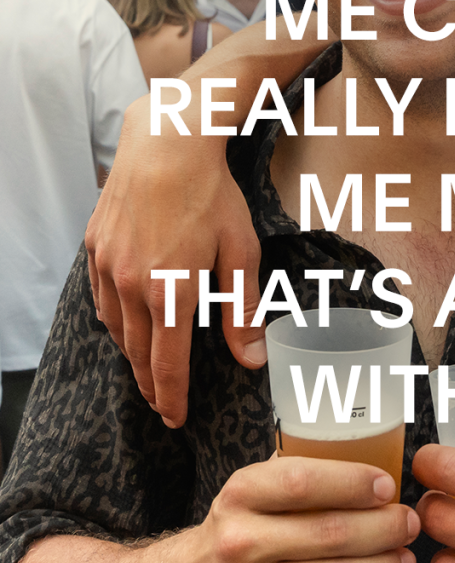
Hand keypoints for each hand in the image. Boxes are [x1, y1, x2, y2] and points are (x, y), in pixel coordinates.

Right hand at [86, 95, 263, 428]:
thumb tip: (251, 360)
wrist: (168, 143)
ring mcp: (108, 266)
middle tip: (162, 403)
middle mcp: (131, 286)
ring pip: (115, 328)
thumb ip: (241, 309)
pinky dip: (115, 319)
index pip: (166, 365)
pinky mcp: (96, 245)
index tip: (176, 419)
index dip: (172, 397)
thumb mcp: (240, 251)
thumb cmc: (212, 195)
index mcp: (170, 293)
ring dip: (131, 354)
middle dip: (150, 384)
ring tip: (146, 368)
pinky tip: (126, 322)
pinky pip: (101, 296)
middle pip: (137, 353)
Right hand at [149, 456, 417, 562]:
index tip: (387, 486)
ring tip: (403, 558)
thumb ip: (294, 470)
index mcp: (240, 495)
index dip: (353, 483)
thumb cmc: (233, 531)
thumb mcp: (249, 491)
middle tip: (409, 523)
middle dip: (384, 529)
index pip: (303, 482)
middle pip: (330, 535)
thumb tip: (366, 453)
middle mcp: (239, 543)